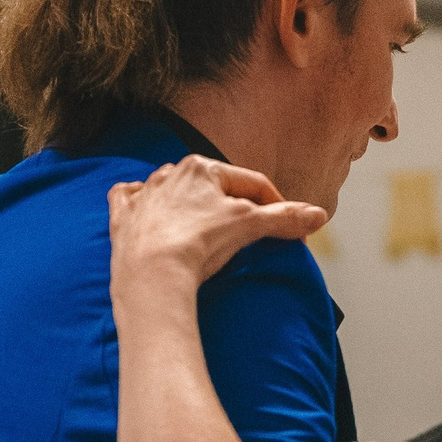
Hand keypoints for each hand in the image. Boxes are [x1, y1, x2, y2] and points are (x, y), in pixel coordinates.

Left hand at [108, 156, 327, 298]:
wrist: (151, 274)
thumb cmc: (197, 245)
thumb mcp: (249, 227)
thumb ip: (284, 218)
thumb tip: (318, 214)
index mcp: (203, 168)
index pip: (251, 183)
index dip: (274, 205)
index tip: (285, 227)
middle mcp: (170, 173)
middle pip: (213, 188)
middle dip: (231, 206)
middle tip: (246, 232)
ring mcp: (144, 194)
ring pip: (172, 190)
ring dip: (189, 205)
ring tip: (203, 230)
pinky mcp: (123, 217)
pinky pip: (130, 200)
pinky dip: (141, 205)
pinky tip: (151, 216)